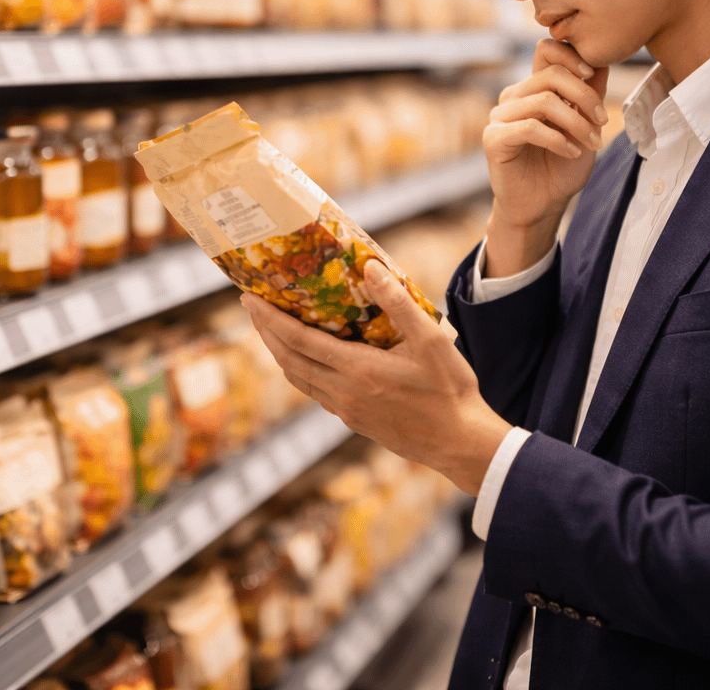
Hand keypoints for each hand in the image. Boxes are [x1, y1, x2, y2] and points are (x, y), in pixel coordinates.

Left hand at [242, 260, 512, 496]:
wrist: (460, 443)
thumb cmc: (449, 390)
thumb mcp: (431, 340)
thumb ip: (398, 303)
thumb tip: (370, 267)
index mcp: (357, 370)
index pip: (298, 341)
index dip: (270, 319)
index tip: (249, 298)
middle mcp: (343, 393)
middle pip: (289, 360)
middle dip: (266, 332)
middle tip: (251, 306)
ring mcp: (346, 411)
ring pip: (299, 379)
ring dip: (280, 353)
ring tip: (271, 329)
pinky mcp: (354, 422)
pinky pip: (316, 392)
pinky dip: (301, 370)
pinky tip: (308, 360)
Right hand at [483, 39, 608, 275]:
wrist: (542, 206)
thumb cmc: (562, 168)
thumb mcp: (585, 128)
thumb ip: (589, 96)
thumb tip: (602, 62)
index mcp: (533, 89)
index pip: (546, 51)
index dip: (571, 56)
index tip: (593, 75)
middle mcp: (513, 98)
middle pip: (550, 75)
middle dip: (584, 96)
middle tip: (602, 121)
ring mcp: (500, 117)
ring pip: (543, 101)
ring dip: (576, 122)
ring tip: (591, 143)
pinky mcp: (493, 139)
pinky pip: (530, 127)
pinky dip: (558, 139)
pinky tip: (571, 152)